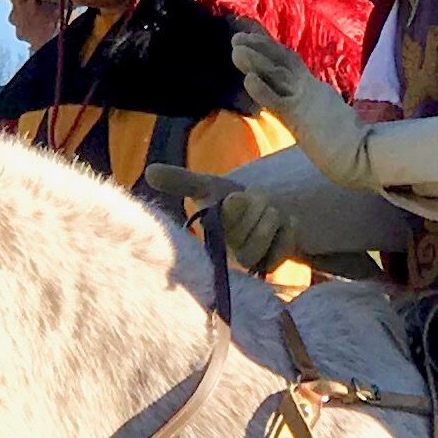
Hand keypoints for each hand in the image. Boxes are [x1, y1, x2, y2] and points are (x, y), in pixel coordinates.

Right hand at [143, 161, 323, 273]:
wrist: (264, 212)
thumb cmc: (232, 200)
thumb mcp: (208, 187)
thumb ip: (181, 181)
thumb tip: (149, 171)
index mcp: (209, 237)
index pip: (225, 221)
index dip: (236, 206)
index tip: (235, 198)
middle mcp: (225, 256)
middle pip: (250, 227)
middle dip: (258, 206)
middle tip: (254, 205)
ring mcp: (250, 264)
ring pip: (267, 233)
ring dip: (272, 216)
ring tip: (266, 214)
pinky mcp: (272, 266)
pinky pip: (287, 242)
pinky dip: (288, 227)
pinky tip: (281, 225)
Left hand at [228, 22, 374, 185]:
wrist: (364, 154)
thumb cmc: (348, 144)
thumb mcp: (326, 119)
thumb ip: (314, 111)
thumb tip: (304, 112)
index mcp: (314, 89)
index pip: (290, 63)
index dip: (271, 49)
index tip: (253, 37)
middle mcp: (309, 88)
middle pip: (282, 61)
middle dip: (259, 47)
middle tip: (237, 37)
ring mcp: (306, 99)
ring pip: (277, 74)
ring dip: (255, 60)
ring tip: (236, 48)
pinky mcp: (302, 115)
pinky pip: (278, 101)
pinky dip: (262, 90)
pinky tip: (248, 79)